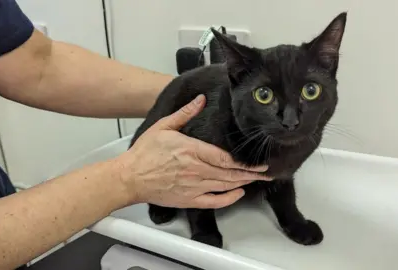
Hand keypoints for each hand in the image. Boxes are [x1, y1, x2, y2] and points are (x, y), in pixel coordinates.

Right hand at [117, 94, 271, 208]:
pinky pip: (214, 202)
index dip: (246, 163)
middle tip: (267, 174)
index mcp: (193, 151)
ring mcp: (194, 187)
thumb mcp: (164, 126)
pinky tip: (238, 193)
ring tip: (258, 181)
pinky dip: (228, 198)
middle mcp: (197, 170)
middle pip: (231, 174)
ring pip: (225, 186)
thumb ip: (185, 113)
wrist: (130, 177)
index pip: (226, 158)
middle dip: (252, 174)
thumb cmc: (145, 153)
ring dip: (244, 183)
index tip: (260, 162)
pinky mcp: (188, 199)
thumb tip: (200, 99)